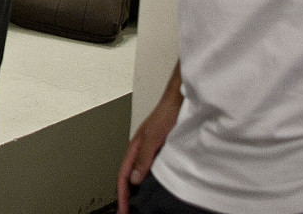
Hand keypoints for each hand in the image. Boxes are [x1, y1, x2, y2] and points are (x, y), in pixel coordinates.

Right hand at [116, 91, 180, 212]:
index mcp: (135, 148)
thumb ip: (143, 157)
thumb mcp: (153, 137)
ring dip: (135, 189)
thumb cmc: (166, 113)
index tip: (123, 210)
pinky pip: (149, 169)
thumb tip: (133, 178)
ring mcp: (150, 150)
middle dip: (126, 195)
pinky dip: (147, 182)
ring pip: (138, 174)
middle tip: (127, 211)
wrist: (180, 99)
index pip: (123, 176)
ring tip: (137, 203)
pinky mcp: (160, 150)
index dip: (122, 195)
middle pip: (128, 177)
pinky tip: (153, 187)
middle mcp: (140, 150)